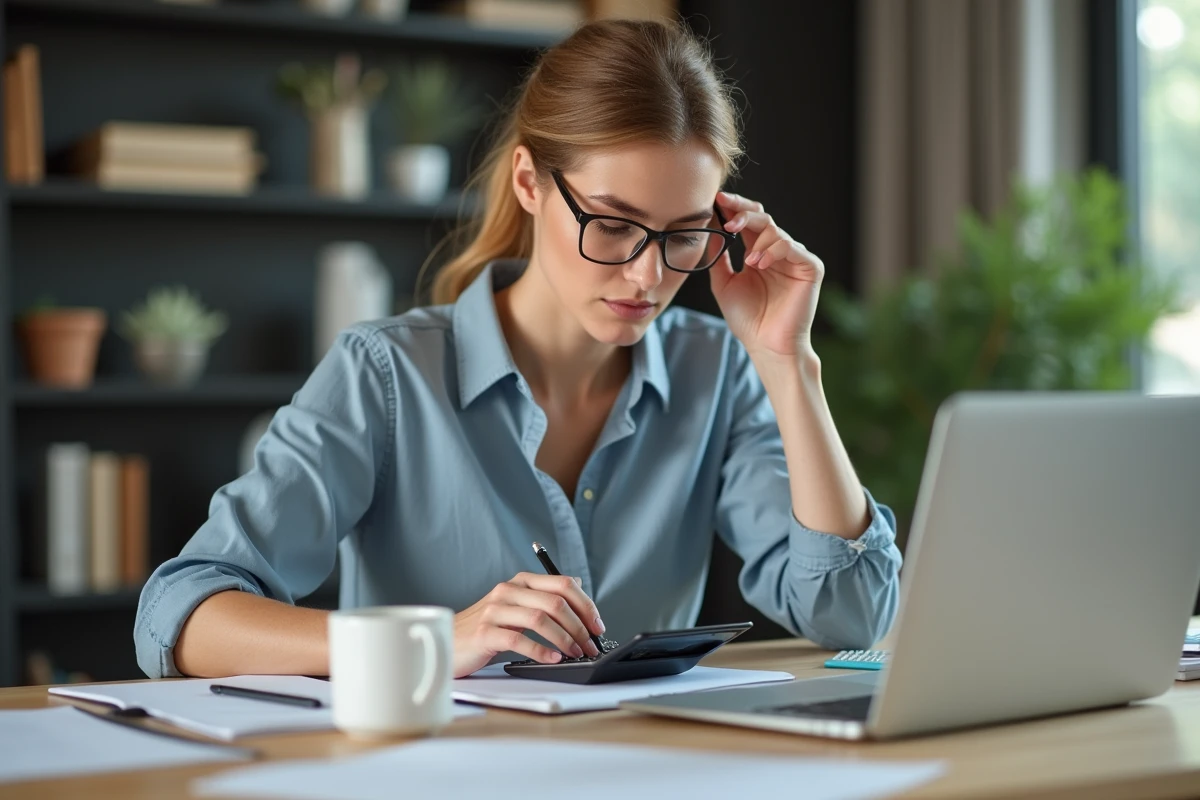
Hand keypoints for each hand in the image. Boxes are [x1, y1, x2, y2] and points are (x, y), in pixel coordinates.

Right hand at [452, 572, 605, 676]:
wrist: (449, 642)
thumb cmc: (486, 628)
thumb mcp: (516, 606)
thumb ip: (544, 595)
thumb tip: (579, 586)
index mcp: (520, 582)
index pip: (563, 584)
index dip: (586, 605)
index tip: (597, 625)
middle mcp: (508, 591)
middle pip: (555, 602)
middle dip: (579, 626)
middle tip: (590, 644)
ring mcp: (495, 610)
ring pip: (540, 620)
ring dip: (564, 639)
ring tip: (575, 654)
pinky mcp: (484, 632)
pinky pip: (519, 640)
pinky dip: (541, 651)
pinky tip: (552, 659)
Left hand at [709, 191, 825, 360]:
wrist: (766, 346)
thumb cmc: (748, 320)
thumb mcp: (724, 284)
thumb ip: (719, 258)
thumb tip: (709, 230)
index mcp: (759, 252)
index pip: (748, 221)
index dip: (734, 208)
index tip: (716, 200)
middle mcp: (778, 252)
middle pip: (763, 218)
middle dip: (743, 213)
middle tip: (727, 215)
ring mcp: (795, 258)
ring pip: (776, 231)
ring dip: (758, 240)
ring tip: (748, 261)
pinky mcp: (810, 268)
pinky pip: (793, 247)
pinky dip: (774, 250)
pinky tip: (759, 263)